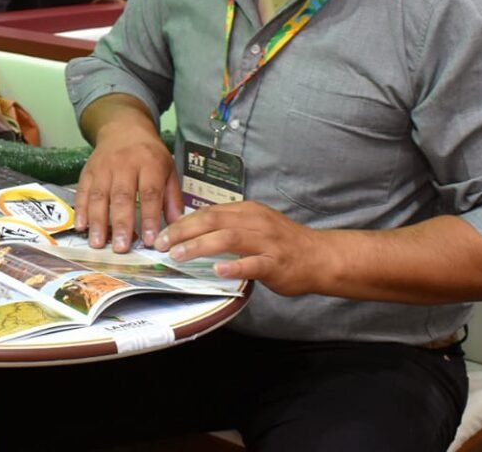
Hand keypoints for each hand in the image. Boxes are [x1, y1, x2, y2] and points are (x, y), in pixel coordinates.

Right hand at [74, 120, 178, 251]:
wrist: (123, 129)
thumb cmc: (149, 154)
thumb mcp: (168, 170)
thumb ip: (172, 198)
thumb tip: (177, 226)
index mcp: (149, 164)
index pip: (150, 193)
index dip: (148, 217)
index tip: (148, 240)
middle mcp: (124, 164)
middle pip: (122, 196)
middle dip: (121, 224)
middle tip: (120, 248)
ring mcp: (103, 168)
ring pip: (99, 195)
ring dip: (98, 221)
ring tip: (98, 243)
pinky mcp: (88, 171)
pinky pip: (82, 191)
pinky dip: (80, 210)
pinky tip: (81, 227)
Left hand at [154, 201, 331, 296]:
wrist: (320, 256)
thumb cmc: (283, 243)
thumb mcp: (254, 226)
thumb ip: (228, 226)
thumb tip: (193, 231)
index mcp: (247, 211)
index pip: (208, 212)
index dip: (182, 222)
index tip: (162, 234)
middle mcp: (255, 222)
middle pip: (212, 221)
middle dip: (183, 232)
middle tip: (161, 244)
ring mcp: (266, 242)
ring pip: (228, 239)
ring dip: (199, 246)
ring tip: (178, 255)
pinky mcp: (276, 263)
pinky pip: (253, 263)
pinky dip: (233, 266)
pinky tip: (217, 271)